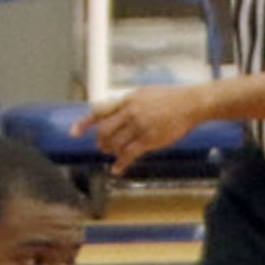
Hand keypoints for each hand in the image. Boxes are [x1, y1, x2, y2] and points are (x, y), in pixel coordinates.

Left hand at [74, 84, 209, 176]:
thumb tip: (116, 111)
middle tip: (102, 147)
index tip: (74, 133)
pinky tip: (116, 169)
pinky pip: (129, 154)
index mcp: (127, 100)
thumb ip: (129, 104)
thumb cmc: (170, 99)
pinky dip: (120, 163)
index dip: (85, 123)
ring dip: (112, 151)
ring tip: (114, 154)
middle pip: (104, 130)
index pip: (99, 111)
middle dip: (101, 141)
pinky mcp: (149, 139)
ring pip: (115, 143)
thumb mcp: (144, 94)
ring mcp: (139, 126)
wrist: (190, 104)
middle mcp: (130, 112)